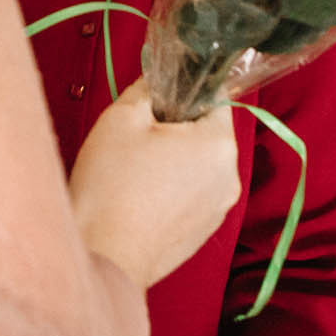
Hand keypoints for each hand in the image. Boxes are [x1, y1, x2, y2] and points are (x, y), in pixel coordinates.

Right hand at [67, 77, 239, 288]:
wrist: (105, 256)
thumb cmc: (111, 185)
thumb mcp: (121, 118)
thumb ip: (146, 88)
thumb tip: (157, 79)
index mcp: (218, 144)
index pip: (215, 97)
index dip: (185, 89)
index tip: (158, 93)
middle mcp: (230, 177)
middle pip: (207, 133)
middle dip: (176, 126)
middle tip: (137, 131)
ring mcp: (219, 209)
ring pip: (199, 165)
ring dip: (174, 158)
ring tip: (134, 166)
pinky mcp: (203, 232)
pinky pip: (193, 194)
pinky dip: (172, 187)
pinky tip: (139, 193)